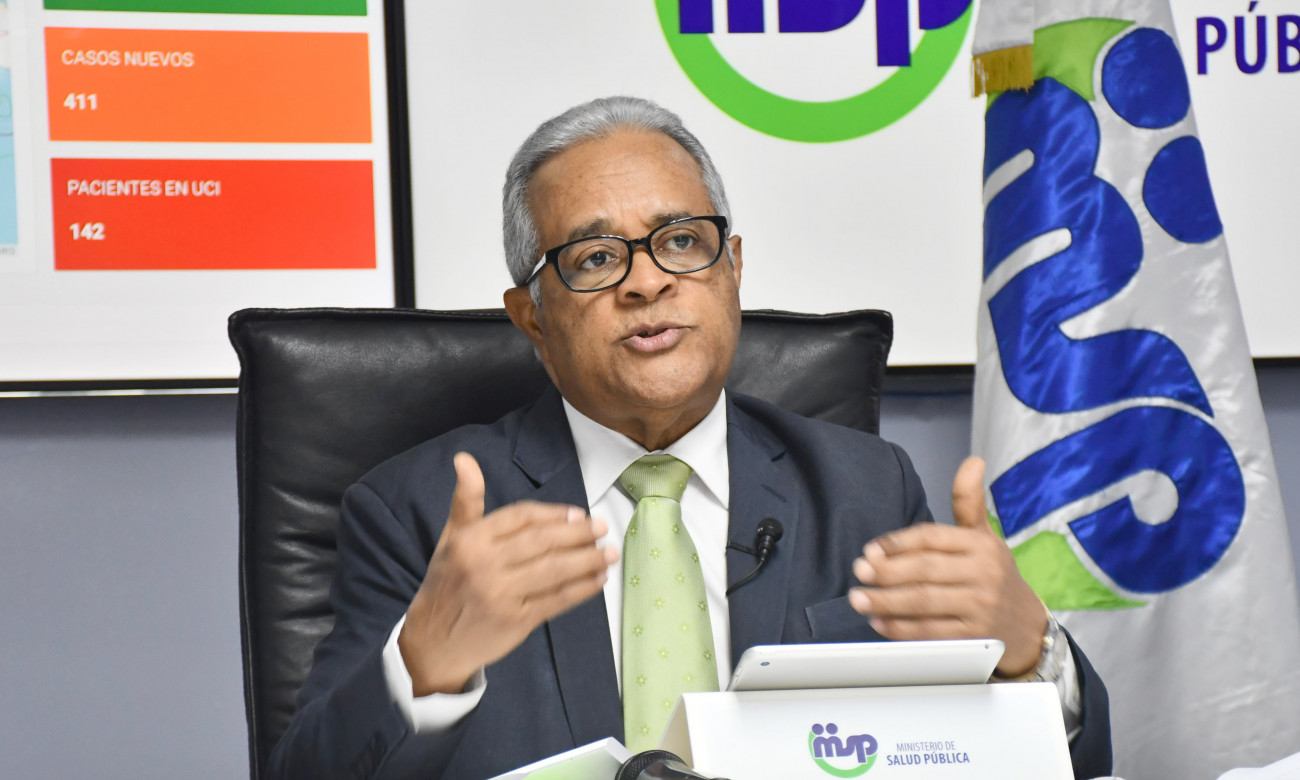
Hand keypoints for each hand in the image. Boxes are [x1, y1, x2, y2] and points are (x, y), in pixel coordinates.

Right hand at [398, 452, 618, 694]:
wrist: (433, 642)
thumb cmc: (448, 583)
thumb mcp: (451, 539)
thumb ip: (466, 500)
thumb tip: (465, 459)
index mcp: (470, 540)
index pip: (522, 516)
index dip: (554, 514)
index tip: (578, 514)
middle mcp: (484, 564)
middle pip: (542, 541)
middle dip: (579, 533)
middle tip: (602, 527)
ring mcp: (501, 594)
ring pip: (555, 570)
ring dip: (588, 560)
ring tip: (610, 553)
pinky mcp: (516, 621)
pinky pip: (557, 600)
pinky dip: (582, 589)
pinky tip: (598, 580)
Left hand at [847, 456, 1046, 675]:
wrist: (1027, 626)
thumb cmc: (995, 576)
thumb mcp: (985, 537)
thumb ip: (969, 502)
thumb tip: (972, 462)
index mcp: (981, 546)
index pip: (932, 538)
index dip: (897, 542)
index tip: (870, 549)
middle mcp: (983, 574)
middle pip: (925, 570)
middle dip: (886, 571)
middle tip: (859, 570)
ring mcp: (979, 607)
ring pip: (924, 602)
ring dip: (886, 601)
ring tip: (859, 598)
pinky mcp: (973, 638)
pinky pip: (930, 632)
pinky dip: (901, 629)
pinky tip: (879, 623)